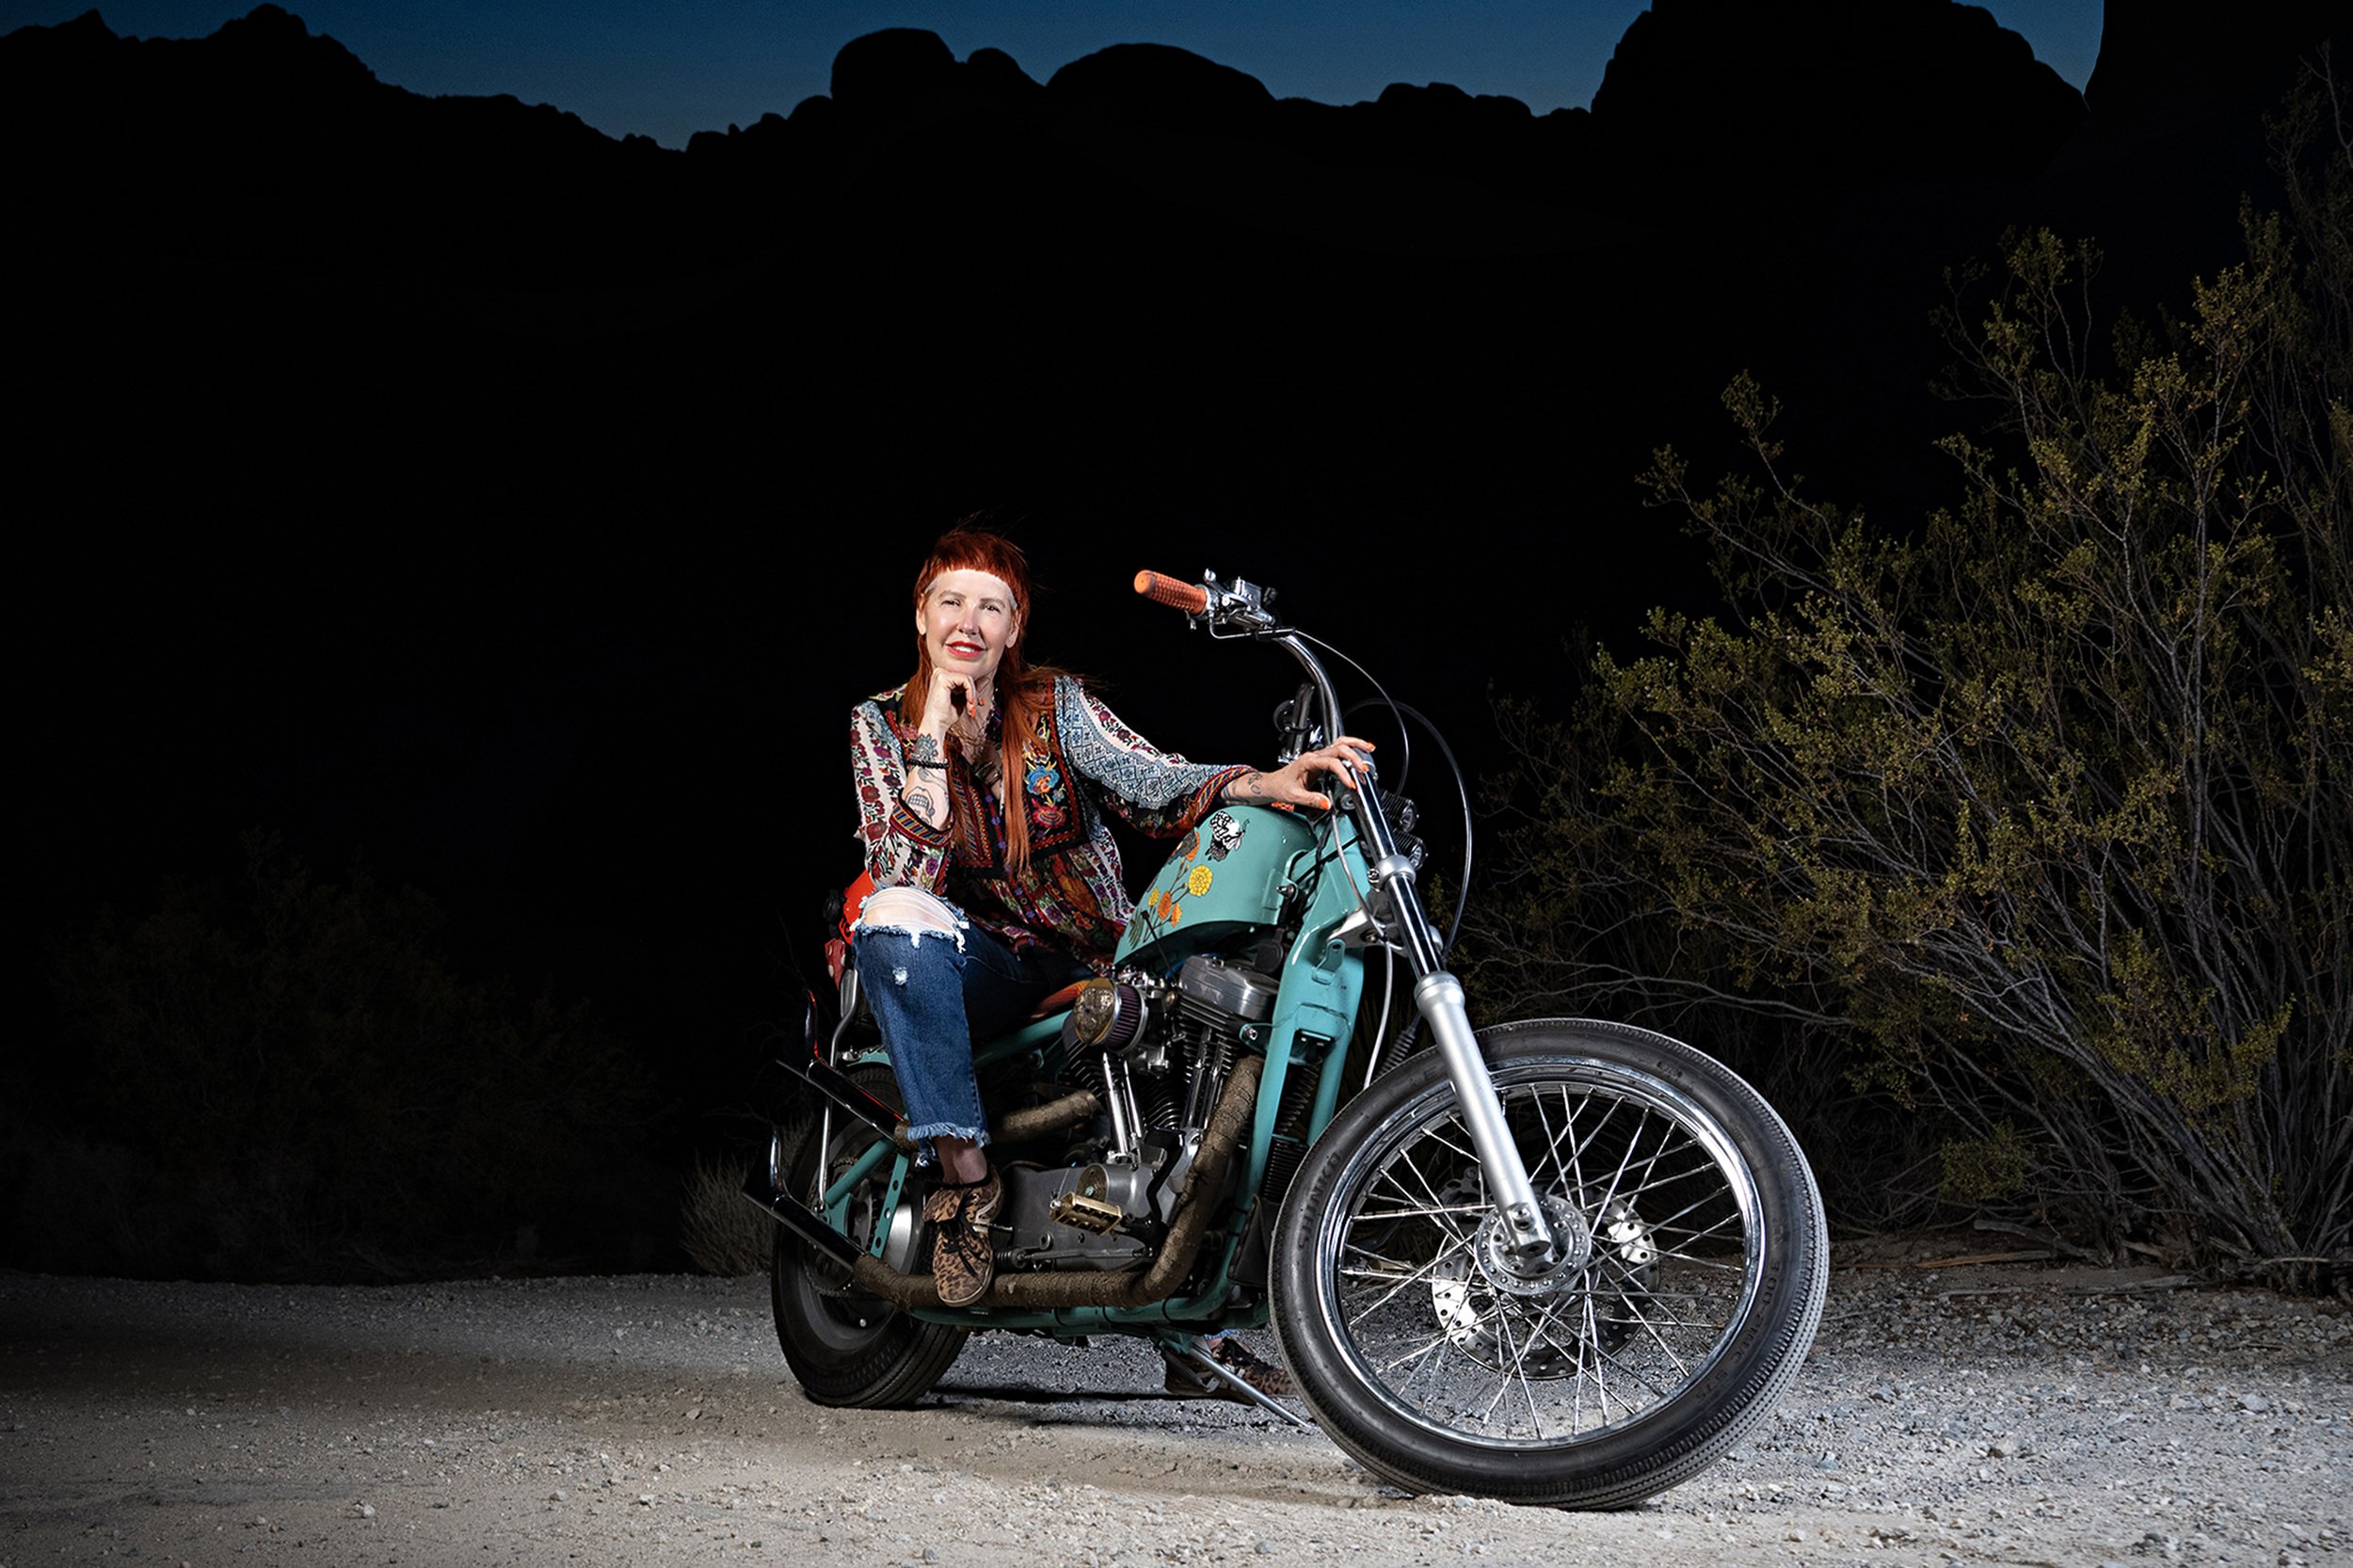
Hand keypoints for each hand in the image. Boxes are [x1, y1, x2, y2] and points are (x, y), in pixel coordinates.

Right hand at [919, 673, 986, 744]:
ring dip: (973, 696)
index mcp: (943, 676)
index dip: (974, 691)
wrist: (936, 725)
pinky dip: (971, 692)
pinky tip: (968, 703)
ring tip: (970, 708)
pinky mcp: (943, 678)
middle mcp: (940, 672)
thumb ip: (972, 689)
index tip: (977, 704)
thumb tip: (985, 679)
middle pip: (967, 678)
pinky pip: (965, 680)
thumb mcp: (963, 699)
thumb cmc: (946, 715)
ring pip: (968, 679)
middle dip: (974, 694)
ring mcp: (940, 674)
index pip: (965, 678)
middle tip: (973, 708)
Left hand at [1225, 736, 1375, 811]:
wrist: (1273, 784)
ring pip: (1340, 743)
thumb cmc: (1281, 787)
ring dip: (1355, 744)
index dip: (1343, 773)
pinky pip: (1339, 749)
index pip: (1331, 763)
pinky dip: (1352, 748)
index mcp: (1308, 762)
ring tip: (1369, 749)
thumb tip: (1327, 803)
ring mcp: (1319, 756)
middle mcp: (1315, 756)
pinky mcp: (1322, 760)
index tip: (1351, 784)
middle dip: (1353, 757)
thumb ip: (1312, 800)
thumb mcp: (1294, 796)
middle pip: (1338, 748)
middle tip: (1363, 769)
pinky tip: (1361, 751)